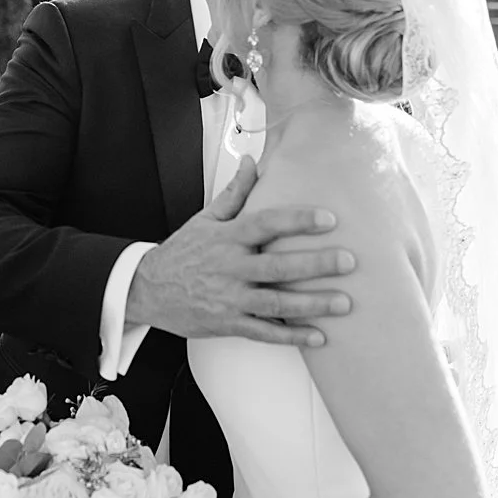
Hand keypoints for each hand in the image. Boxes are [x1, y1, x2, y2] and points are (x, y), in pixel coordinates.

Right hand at [126, 155, 353, 345]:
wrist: (148, 289)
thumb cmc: (183, 252)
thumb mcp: (206, 219)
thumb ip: (234, 193)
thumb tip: (252, 162)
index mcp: (228, 237)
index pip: (266, 223)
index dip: (298, 220)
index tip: (328, 219)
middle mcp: (230, 267)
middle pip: (278, 265)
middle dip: (316, 264)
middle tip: (349, 261)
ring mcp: (230, 297)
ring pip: (276, 302)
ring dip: (313, 304)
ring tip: (344, 302)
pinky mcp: (228, 323)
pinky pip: (264, 331)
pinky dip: (291, 335)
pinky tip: (318, 336)